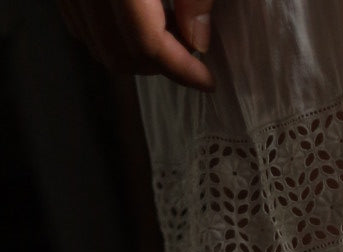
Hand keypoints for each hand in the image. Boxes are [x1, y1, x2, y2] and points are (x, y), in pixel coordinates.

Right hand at [56, 0, 215, 90]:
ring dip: (133, 53)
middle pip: (117, 53)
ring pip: (95, 44)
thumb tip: (197, 41)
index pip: (147, 43)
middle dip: (157, 65)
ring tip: (166, 29)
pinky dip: (109, 35)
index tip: (205, 80)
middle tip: (188, 52)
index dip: (181, 68)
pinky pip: (78, 24)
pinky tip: (135, 22)